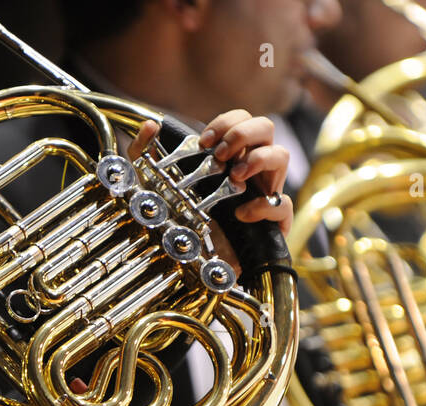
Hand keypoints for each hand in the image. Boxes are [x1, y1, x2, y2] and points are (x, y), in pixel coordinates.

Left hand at [129, 112, 293, 233]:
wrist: (194, 265)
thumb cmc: (179, 220)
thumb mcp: (153, 184)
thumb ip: (143, 153)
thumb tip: (151, 125)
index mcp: (230, 154)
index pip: (241, 119)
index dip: (226, 122)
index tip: (205, 142)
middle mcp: (251, 168)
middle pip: (266, 128)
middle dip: (244, 133)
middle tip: (220, 155)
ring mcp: (264, 192)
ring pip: (282, 156)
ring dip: (259, 159)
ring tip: (235, 176)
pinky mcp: (272, 222)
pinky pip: (283, 205)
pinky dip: (264, 206)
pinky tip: (242, 214)